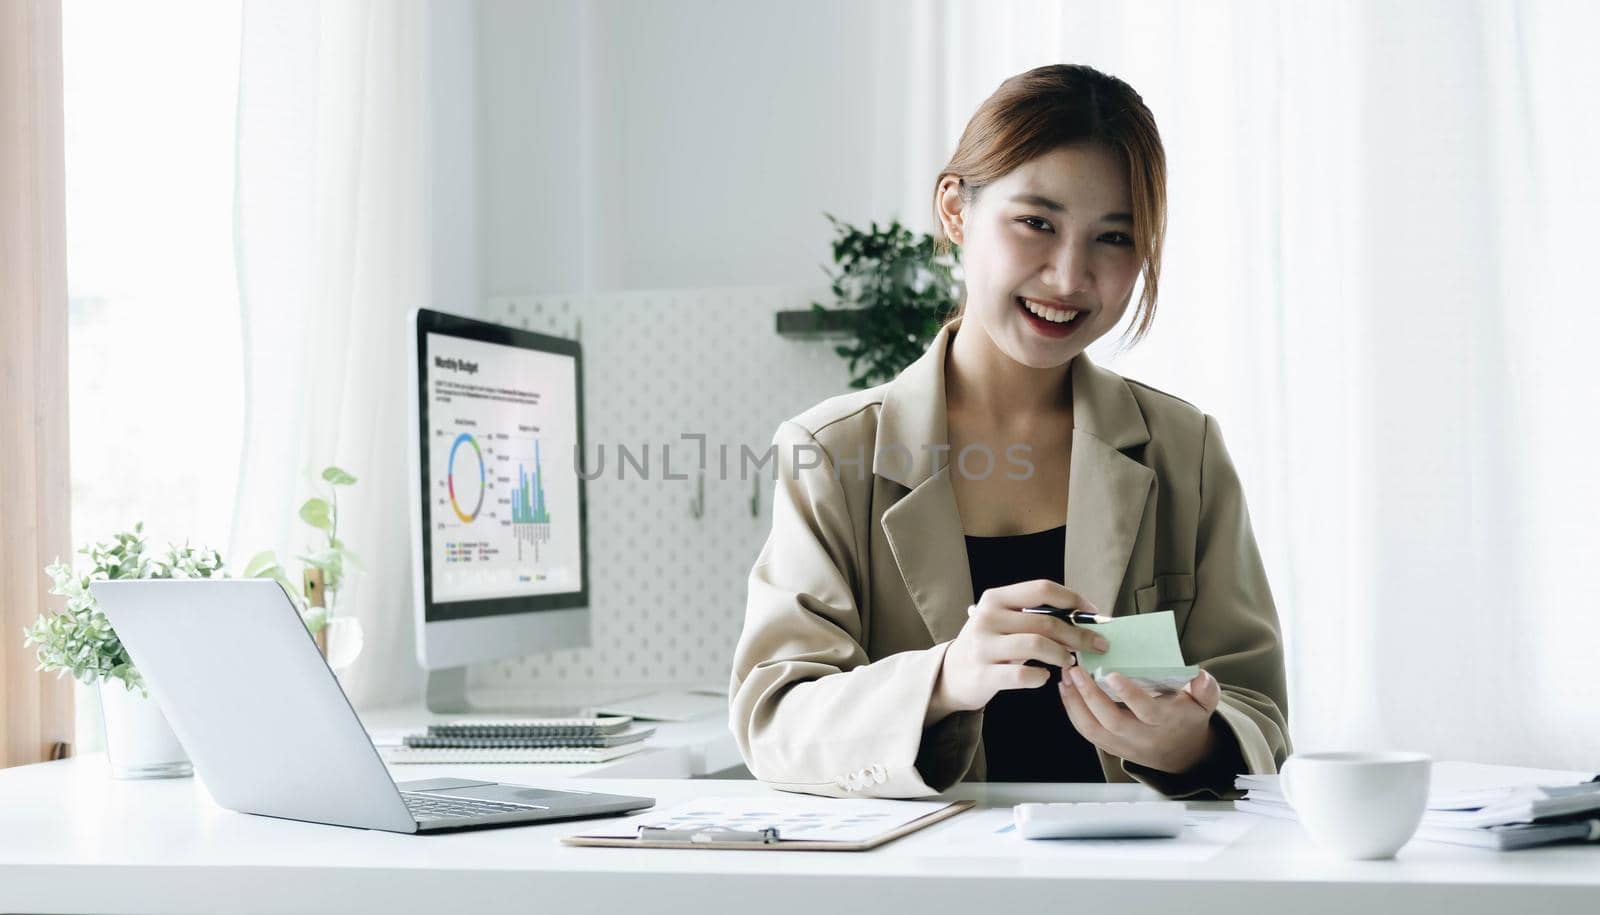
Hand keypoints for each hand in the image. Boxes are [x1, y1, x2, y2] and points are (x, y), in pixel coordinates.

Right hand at [928, 579, 1109, 723]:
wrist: (951, 674)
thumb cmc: (990, 644)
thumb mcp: (1004, 620)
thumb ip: (1035, 616)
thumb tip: (1084, 617)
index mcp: (995, 598)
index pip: (1042, 589)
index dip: (1073, 599)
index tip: (1093, 613)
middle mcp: (987, 617)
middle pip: (1045, 621)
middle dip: (1079, 634)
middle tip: (1097, 645)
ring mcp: (983, 646)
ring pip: (1036, 645)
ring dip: (1062, 654)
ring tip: (1070, 661)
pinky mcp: (983, 674)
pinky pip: (1023, 675)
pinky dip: (1040, 677)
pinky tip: (1044, 677)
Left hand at [1058, 667, 1221, 774]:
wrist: (1181, 754)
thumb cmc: (1187, 719)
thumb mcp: (1204, 704)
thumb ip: (1206, 690)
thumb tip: (1199, 676)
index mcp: (1165, 723)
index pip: (1146, 711)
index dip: (1129, 695)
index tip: (1112, 674)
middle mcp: (1141, 736)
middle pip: (1112, 721)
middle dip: (1090, 695)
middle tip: (1076, 669)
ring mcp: (1122, 744)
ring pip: (1093, 728)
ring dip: (1074, 702)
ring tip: (1065, 676)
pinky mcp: (1109, 745)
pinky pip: (1086, 731)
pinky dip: (1072, 711)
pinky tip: (1065, 689)